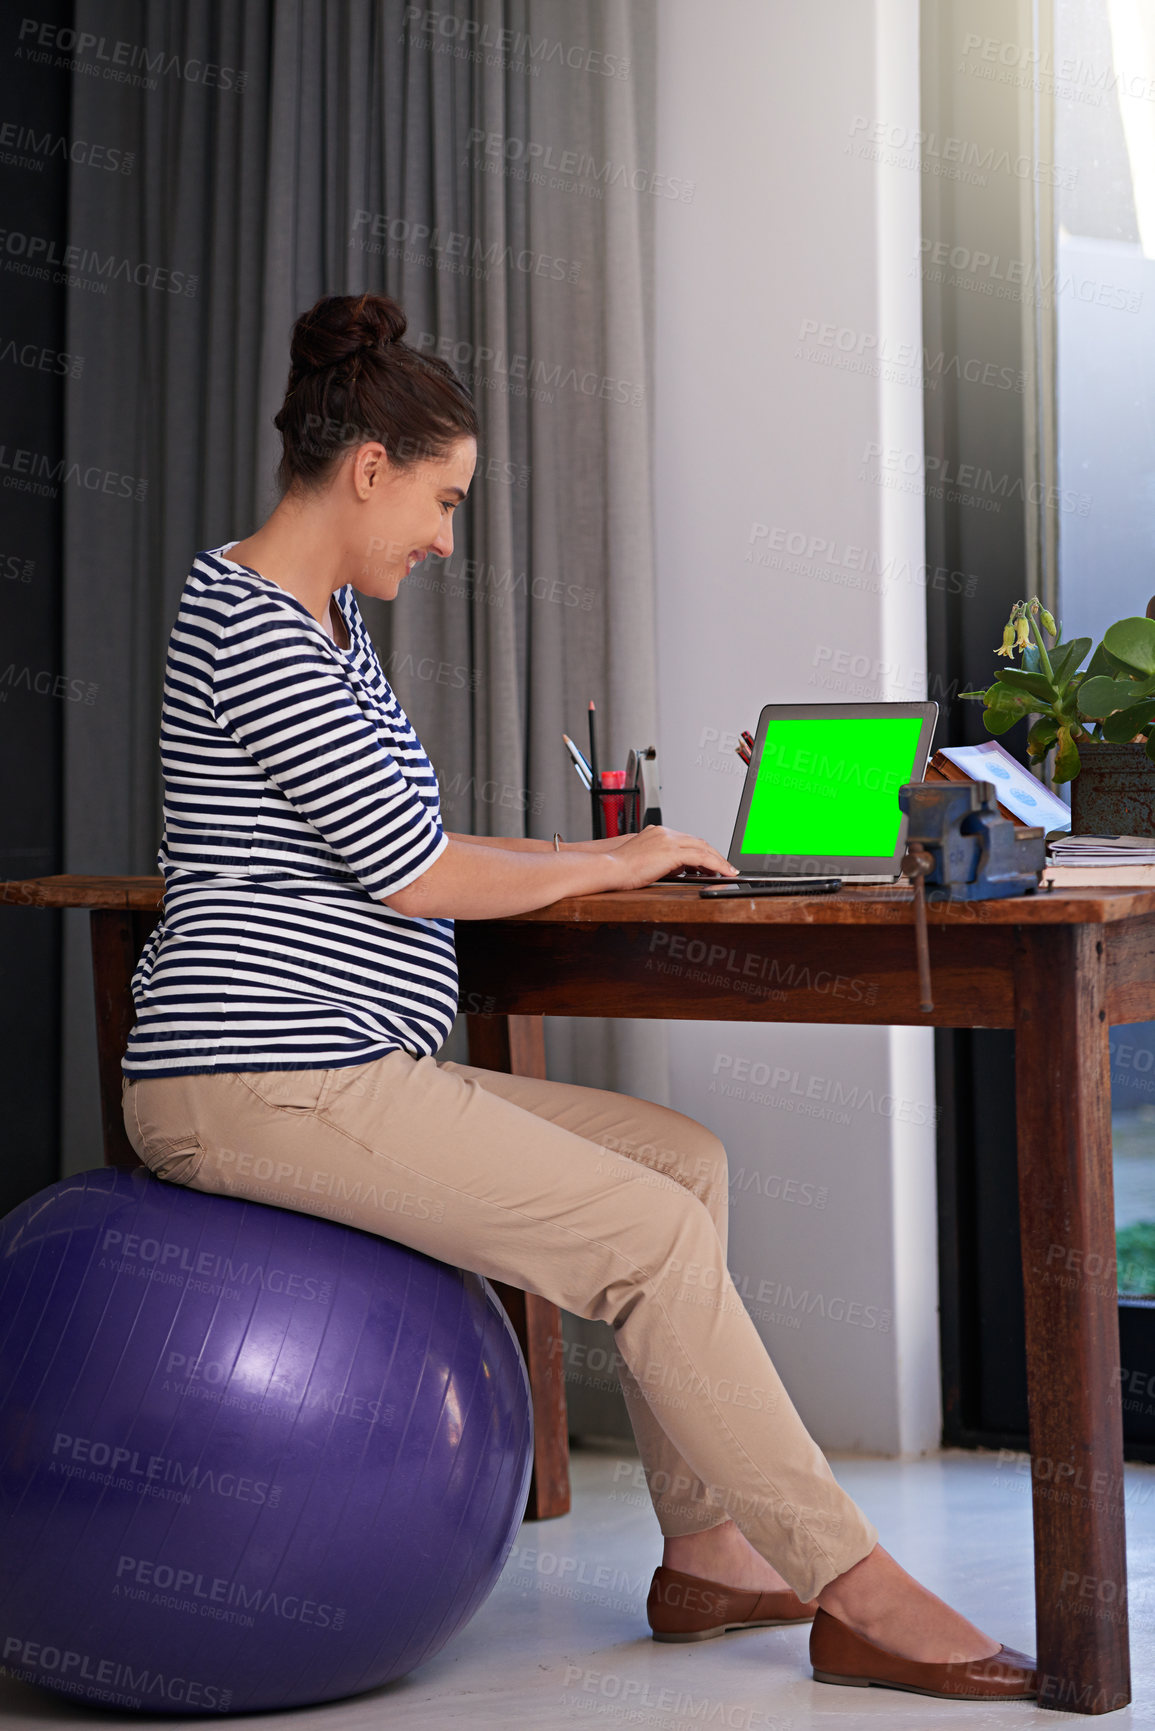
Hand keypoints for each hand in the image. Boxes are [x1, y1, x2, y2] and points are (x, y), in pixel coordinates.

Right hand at [603, 825, 737, 889]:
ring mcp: (668, 840)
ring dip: (718, 860)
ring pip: (703, 847)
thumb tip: (678, 869)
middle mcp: (665, 833)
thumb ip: (664, 861)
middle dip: (714, 855)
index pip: (687, 840)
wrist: (611, 868)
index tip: (710, 862)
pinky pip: (701, 857)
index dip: (702, 851)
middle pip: (698, 842)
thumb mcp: (646, 861)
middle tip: (725, 867)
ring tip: (727, 871)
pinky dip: (715, 864)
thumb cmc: (621, 869)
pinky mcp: (672, 851)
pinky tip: (721, 873)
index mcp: (658, 833)